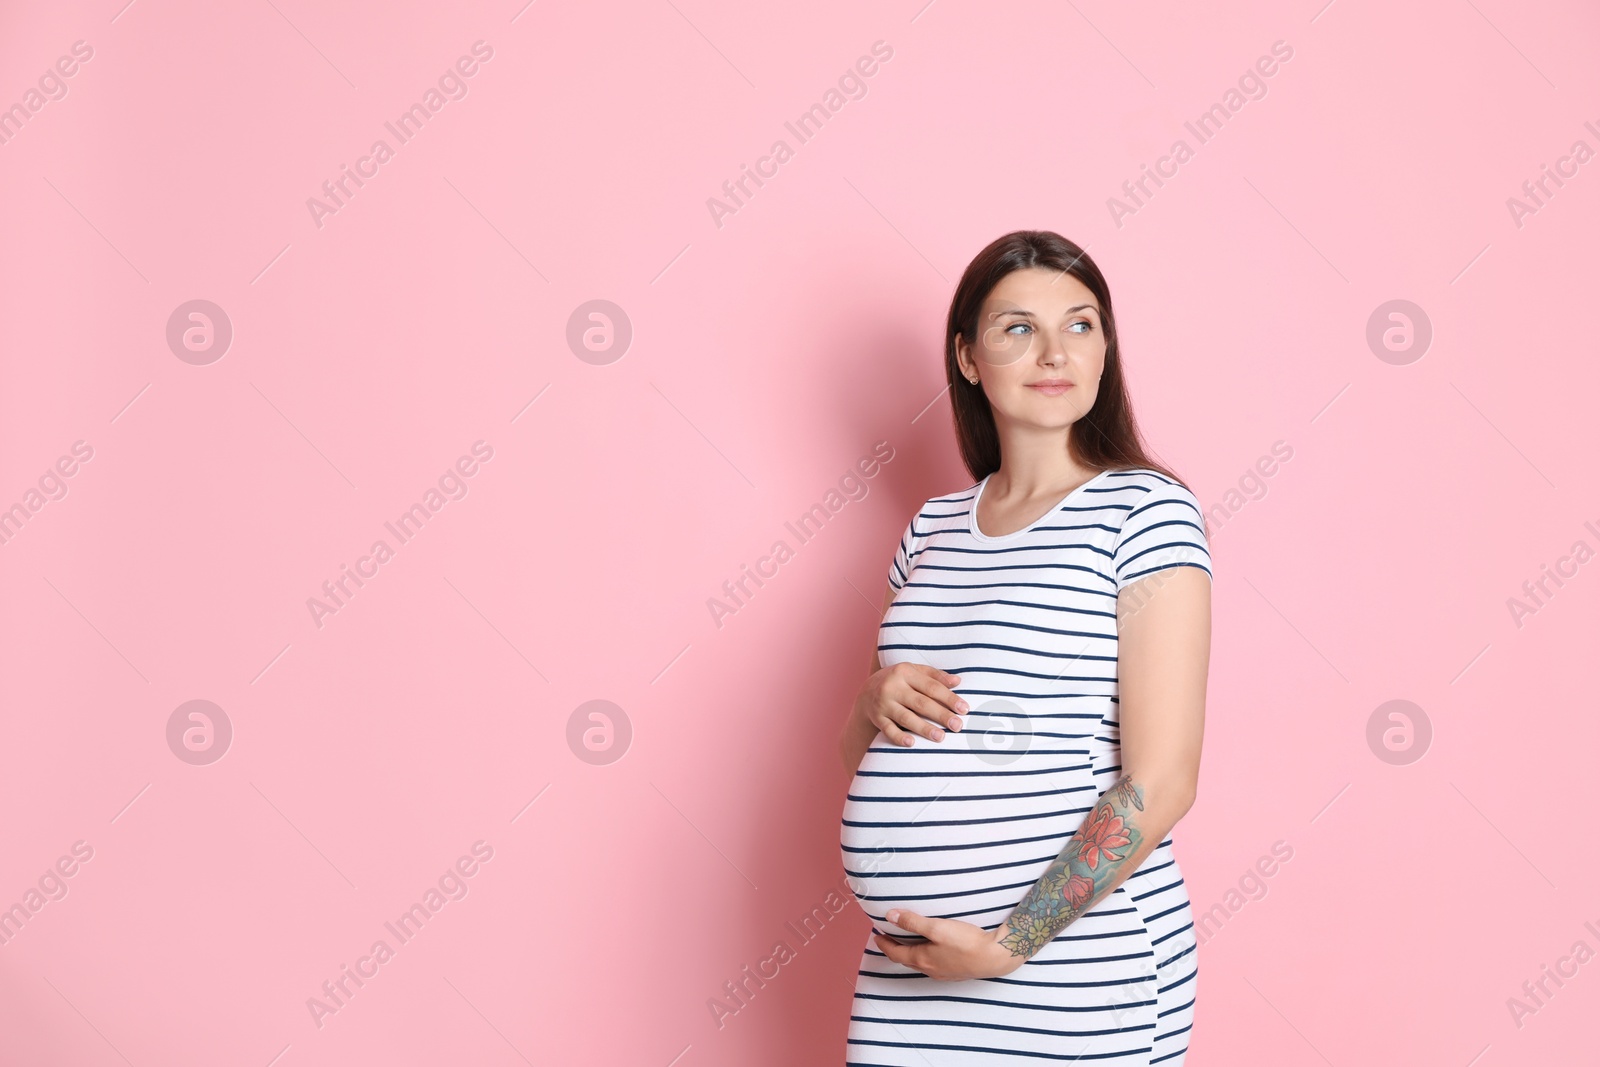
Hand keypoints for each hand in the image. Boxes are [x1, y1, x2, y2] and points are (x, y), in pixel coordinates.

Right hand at [854, 663, 968, 746]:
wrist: (866, 691)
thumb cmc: (898, 681)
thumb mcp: (914, 672)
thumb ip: (935, 676)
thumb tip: (957, 681)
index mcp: (904, 672)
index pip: (931, 687)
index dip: (949, 698)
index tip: (964, 709)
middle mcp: (892, 687)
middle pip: (921, 703)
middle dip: (941, 715)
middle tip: (958, 726)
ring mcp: (883, 703)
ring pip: (906, 717)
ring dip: (924, 728)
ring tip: (941, 737)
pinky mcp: (876, 718)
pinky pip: (888, 729)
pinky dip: (899, 737)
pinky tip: (911, 743)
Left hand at [872, 909, 1025, 980]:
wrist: (994, 957)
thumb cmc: (965, 942)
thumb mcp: (937, 928)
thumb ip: (913, 922)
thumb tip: (890, 916)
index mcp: (922, 959)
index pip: (896, 953)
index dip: (884, 944)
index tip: (876, 936)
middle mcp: (930, 969)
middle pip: (906, 959)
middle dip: (894, 949)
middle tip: (887, 939)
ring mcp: (943, 972)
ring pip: (919, 963)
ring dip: (909, 953)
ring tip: (906, 943)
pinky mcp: (955, 971)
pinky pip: (932, 964)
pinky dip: (923, 956)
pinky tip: (930, 950)